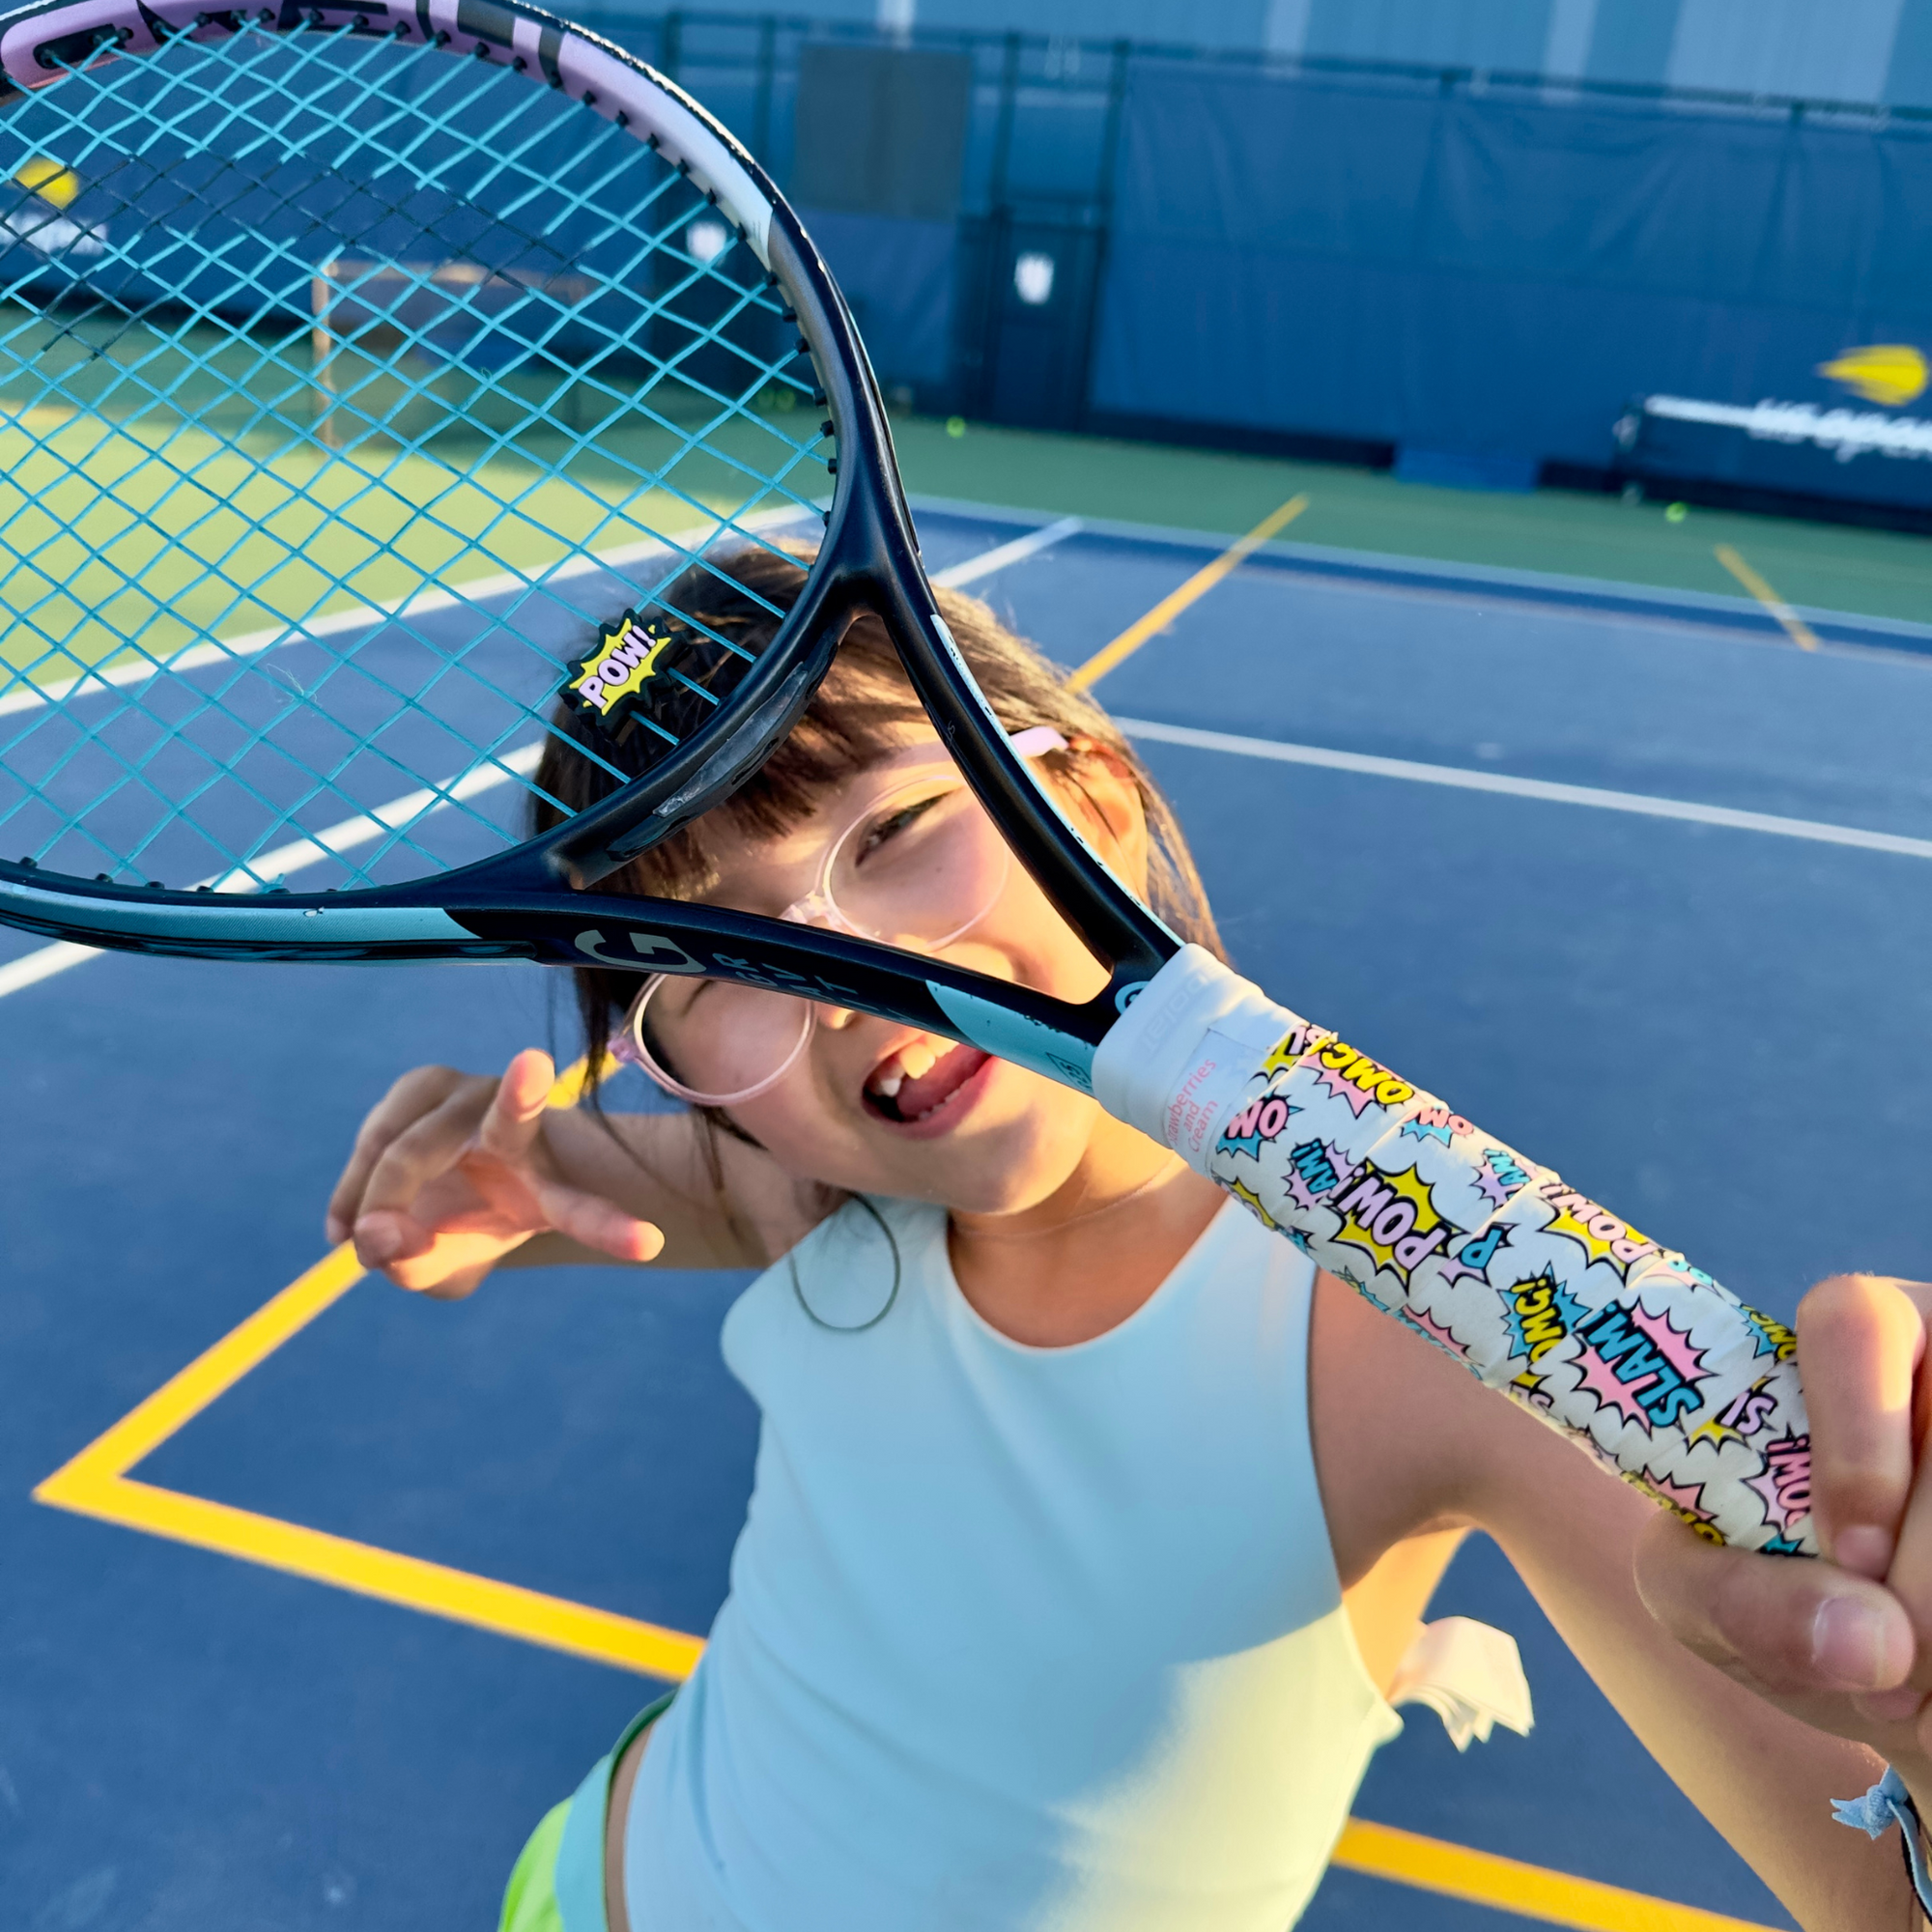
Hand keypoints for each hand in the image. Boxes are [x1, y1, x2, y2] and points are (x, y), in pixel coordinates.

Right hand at [323, 1049, 663, 1298]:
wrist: (437, 1184)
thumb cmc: (453, 1230)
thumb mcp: (437, 1269)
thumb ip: (411, 1262)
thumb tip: (375, 1231)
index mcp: (550, 1192)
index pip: (582, 1211)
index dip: (610, 1232)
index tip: (648, 1244)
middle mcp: (525, 1133)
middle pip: (515, 1121)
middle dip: (521, 1096)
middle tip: (520, 1082)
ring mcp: (477, 1095)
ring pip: (413, 1149)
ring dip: (373, 1202)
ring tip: (359, 1245)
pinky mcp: (428, 1082)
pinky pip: (377, 1136)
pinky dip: (352, 1189)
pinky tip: (343, 1228)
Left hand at [1636, 1274, 1931, 1801]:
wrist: (1878, 1668)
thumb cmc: (1772, 1593)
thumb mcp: (1702, 1593)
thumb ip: (1735, 1600)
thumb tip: (1864, 1640)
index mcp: (1844, 1343)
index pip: (1857, 1322)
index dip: (1856, 1448)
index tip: (1845, 1556)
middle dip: (1917, 1588)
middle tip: (1881, 1678)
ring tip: (1915, 1694)